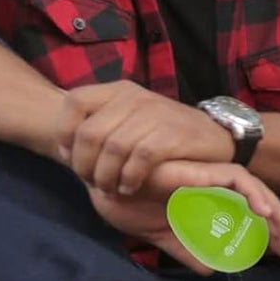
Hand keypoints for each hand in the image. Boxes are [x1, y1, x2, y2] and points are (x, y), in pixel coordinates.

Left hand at [56, 81, 235, 195]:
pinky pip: (139, 158)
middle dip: (84, 165)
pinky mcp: (173, 134)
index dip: (64, 132)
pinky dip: (129, 178)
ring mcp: (156, 114)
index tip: (70, 156)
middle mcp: (135, 97)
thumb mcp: (130, 120)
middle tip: (92, 182)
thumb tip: (64, 149)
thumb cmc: (165, 134)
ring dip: (106, 176)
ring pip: (113, 148)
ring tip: (111, 189)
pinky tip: (130, 187)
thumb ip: (101, 126)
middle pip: (90, 132)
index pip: (75, 101)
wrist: (215, 137)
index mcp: (120, 91)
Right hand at [88, 158, 279, 272]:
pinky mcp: (201, 170)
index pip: (247, 220)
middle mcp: (214, 189)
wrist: (103, 180)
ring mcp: (209, 178)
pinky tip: (264, 211)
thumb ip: (185, 248)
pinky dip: (252, 193)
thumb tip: (211, 269)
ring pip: (255, 190)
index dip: (268, 237)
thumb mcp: (160, 233)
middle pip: (258, 206)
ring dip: (275, 212)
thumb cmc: (127, 199)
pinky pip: (235, 178)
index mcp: (207, 203)